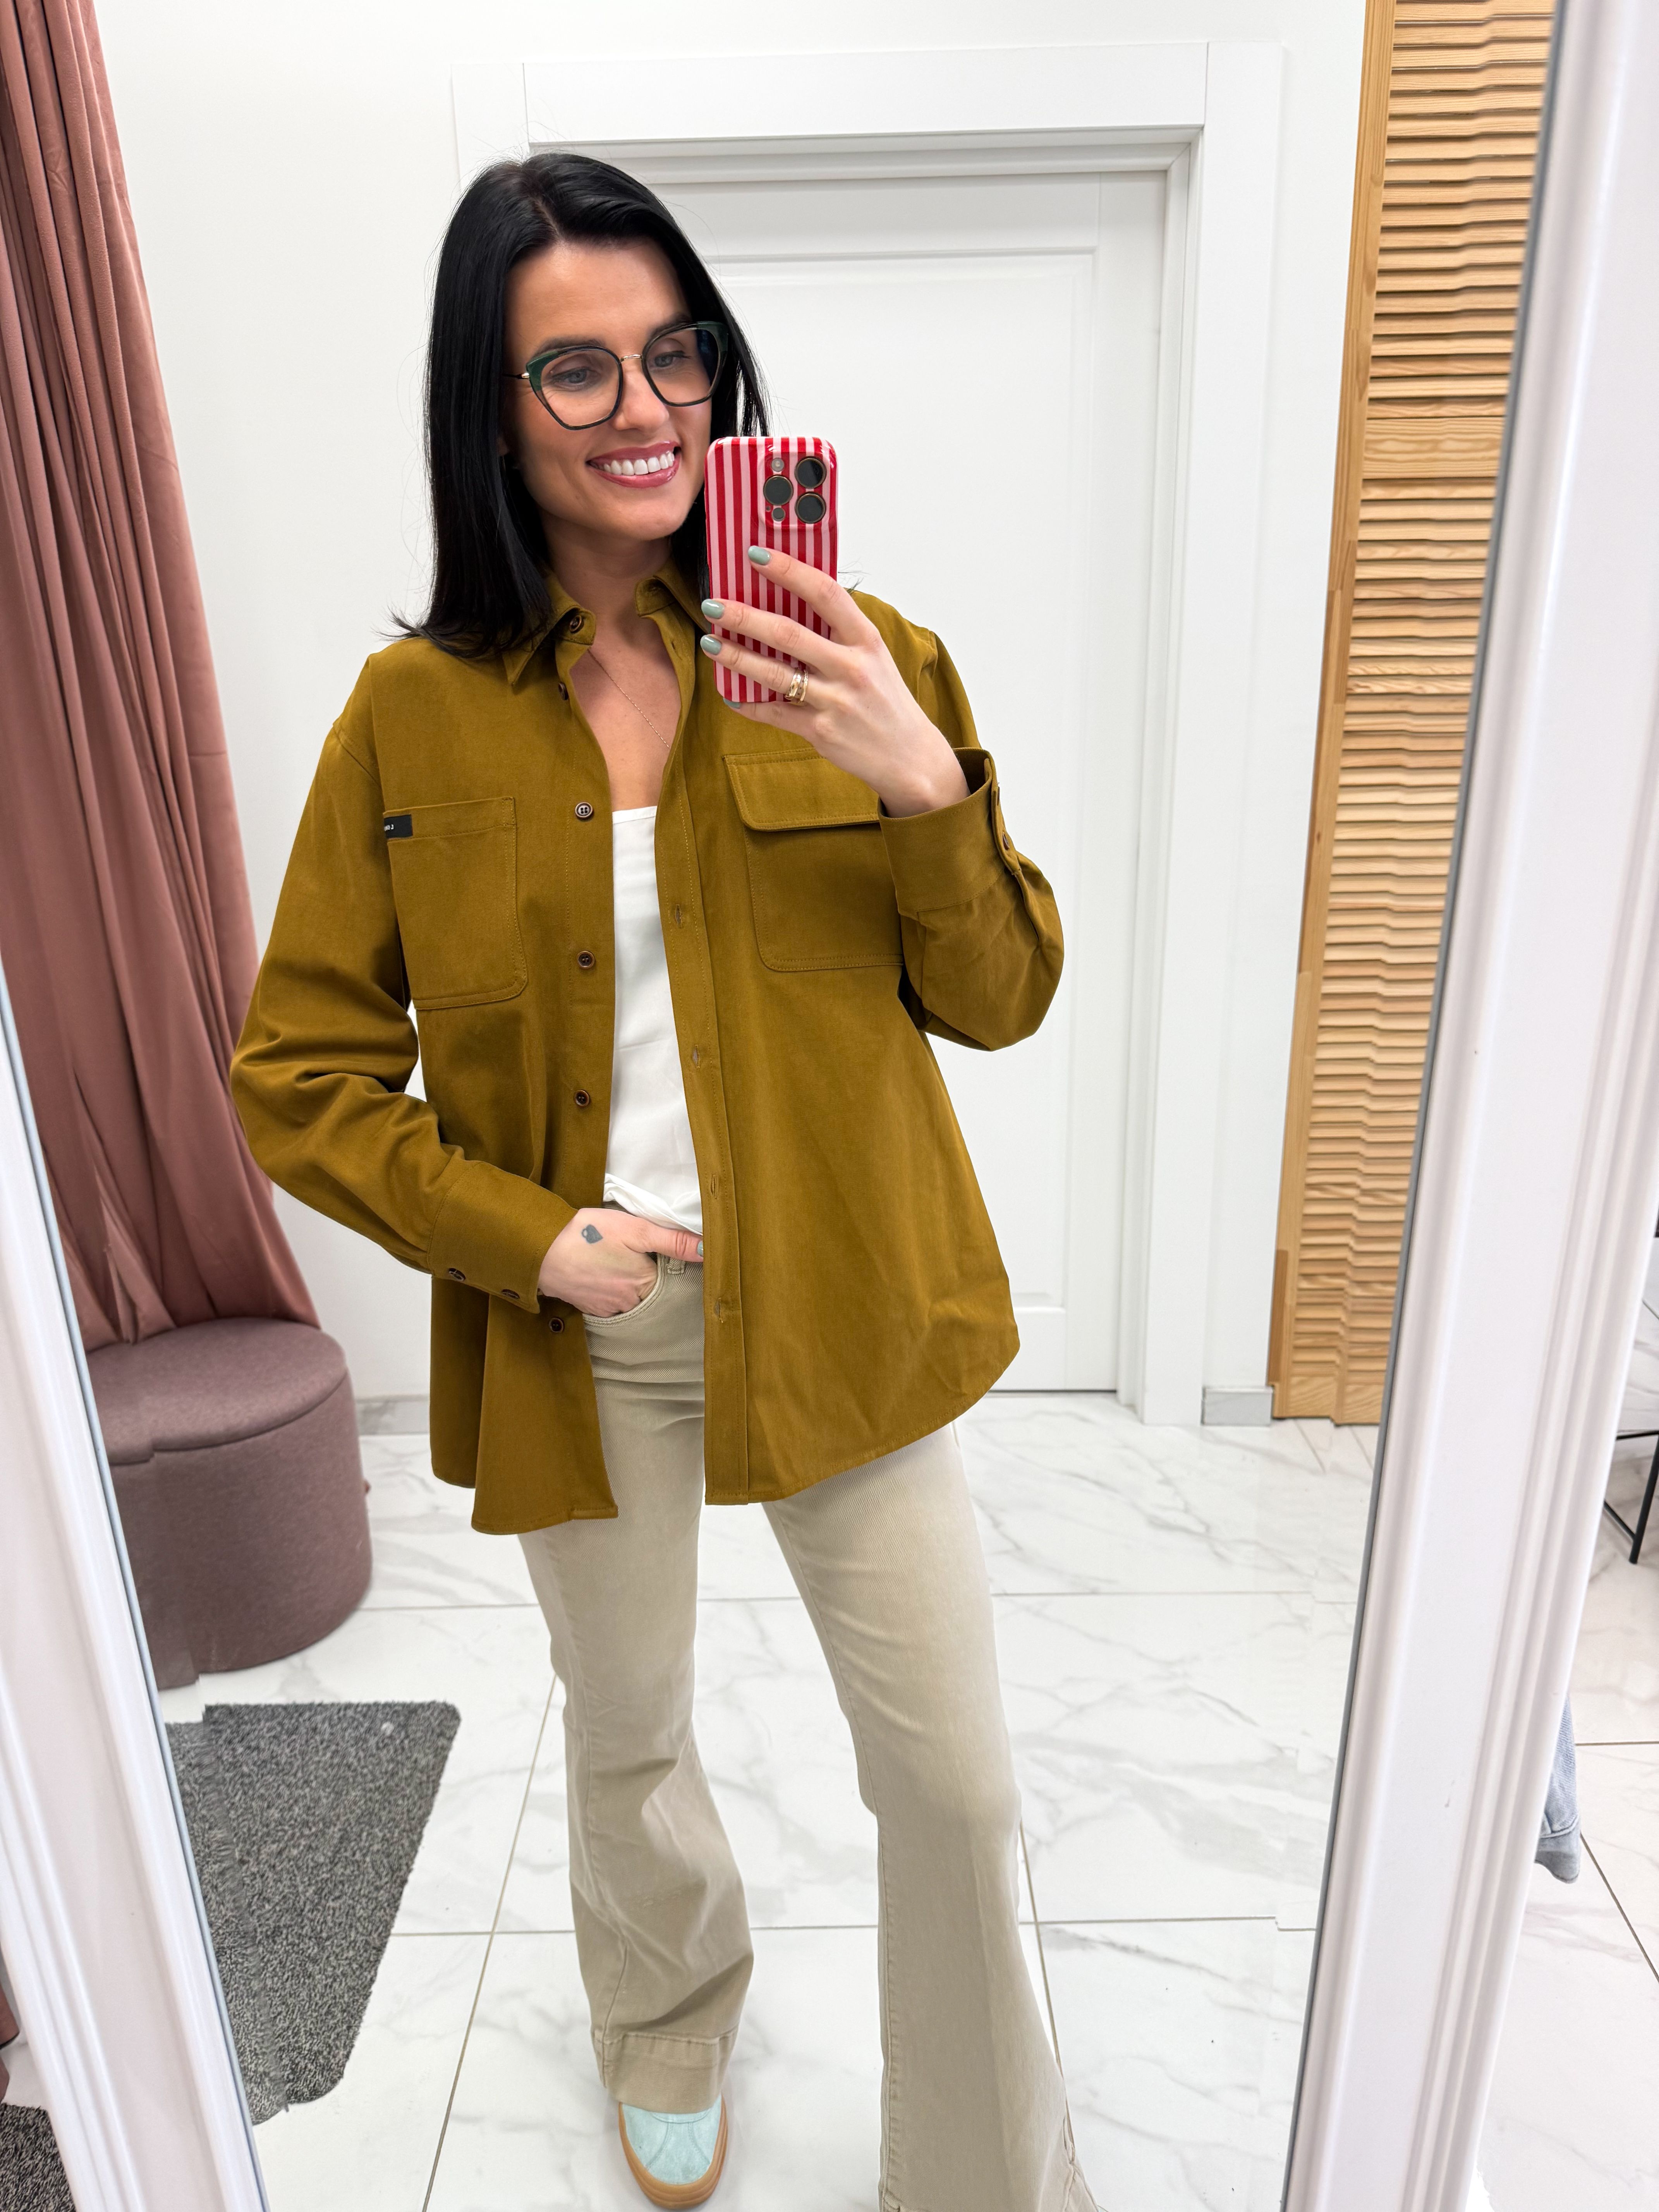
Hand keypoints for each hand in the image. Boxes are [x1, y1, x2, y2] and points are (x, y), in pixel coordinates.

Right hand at [537, 1207, 701, 1316]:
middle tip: (638, 1256)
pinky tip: (603, 1274)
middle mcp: (629, 1304)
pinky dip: (611, 1291)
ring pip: (630, 1300)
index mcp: (645, 1284)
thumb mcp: (635, 1229)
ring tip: (619, 1263)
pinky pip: (610, 1304)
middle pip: (651, 1294)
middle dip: (649, 1278)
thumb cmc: (589, 1235)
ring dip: (630, 1286)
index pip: (671, 1282)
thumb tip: (708, 1249)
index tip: (663, 1254)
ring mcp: (607, 1310)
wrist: (539, 1250)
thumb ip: (673, 1241)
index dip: (669, 1266)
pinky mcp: (589, 1309)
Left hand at [698, 549, 969, 817]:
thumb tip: (792, 601)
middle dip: (745, 617)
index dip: (789, 571)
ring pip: (775, 674)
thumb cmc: (885, 700)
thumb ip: (840, 631)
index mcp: (867, 640)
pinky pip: (775, 713)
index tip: (757, 555)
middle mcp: (852, 667)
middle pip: (789, 633)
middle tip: (714, 604)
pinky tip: (731, 693)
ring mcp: (836, 701)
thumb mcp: (874, 657)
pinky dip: (749, 703)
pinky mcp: (821, 731)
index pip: (825, 593)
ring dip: (736, 657)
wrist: (909, 756)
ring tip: (709, 643)